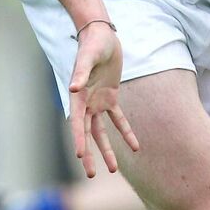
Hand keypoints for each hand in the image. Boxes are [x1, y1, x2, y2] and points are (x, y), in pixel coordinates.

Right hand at [68, 22, 139, 177]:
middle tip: (93, 174)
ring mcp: (98, 101)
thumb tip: (73, 87)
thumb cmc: (93, 45)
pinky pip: (118, 119)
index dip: (79, 140)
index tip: (81, 156)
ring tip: (113, 170)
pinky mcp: (110, 97)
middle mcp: (86, 103)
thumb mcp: (88, 57)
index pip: (77, 123)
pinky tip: (135, 146)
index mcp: (78, 96)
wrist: (102, 35)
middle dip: (90, 155)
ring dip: (107, 149)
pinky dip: (125, 132)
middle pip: (87, 134)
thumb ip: (81, 72)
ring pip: (101, 132)